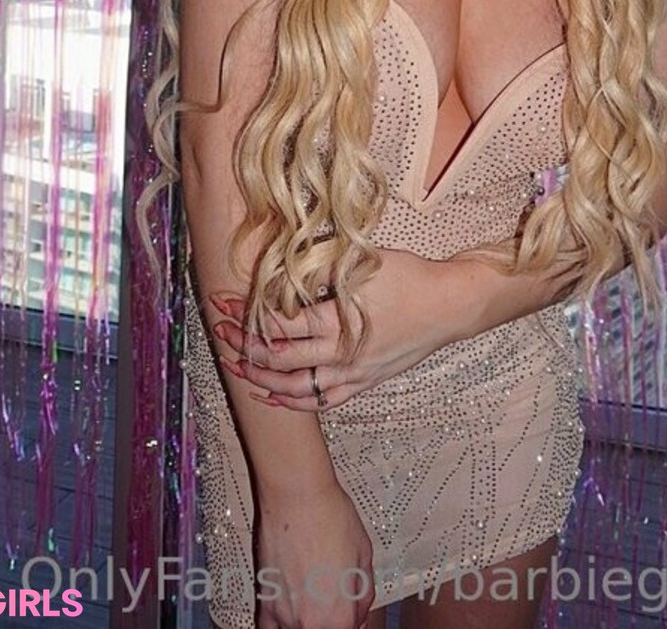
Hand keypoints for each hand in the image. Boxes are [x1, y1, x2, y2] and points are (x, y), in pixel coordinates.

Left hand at [212, 248, 454, 409]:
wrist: (448, 305)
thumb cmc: (408, 277)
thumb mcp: (361, 264)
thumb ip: (319, 272)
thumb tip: (281, 274)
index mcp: (336, 322)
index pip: (278, 323)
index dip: (246, 314)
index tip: (224, 301)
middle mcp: (340, 354)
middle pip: (278, 358)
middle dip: (243, 344)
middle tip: (218, 329)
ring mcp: (352, 374)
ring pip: (294, 388)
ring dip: (260, 377)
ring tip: (234, 364)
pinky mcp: (364, 383)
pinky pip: (322, 401)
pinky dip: (292, 401)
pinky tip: (271, 394)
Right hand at [255, 477, 374, 628]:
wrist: (297, 495)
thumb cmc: (330, 516)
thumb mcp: (364, 554)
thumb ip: (363, 592)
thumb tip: (359, 608)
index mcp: (340, 615)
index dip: (354, 617)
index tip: (352, 609)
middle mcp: (311, 622)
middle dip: (332, 617)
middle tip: (332, 593)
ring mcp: (285, 614)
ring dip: (306, 619)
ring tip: (311, 595)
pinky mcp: (265, 599)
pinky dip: (279, 624)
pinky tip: (287, 613)